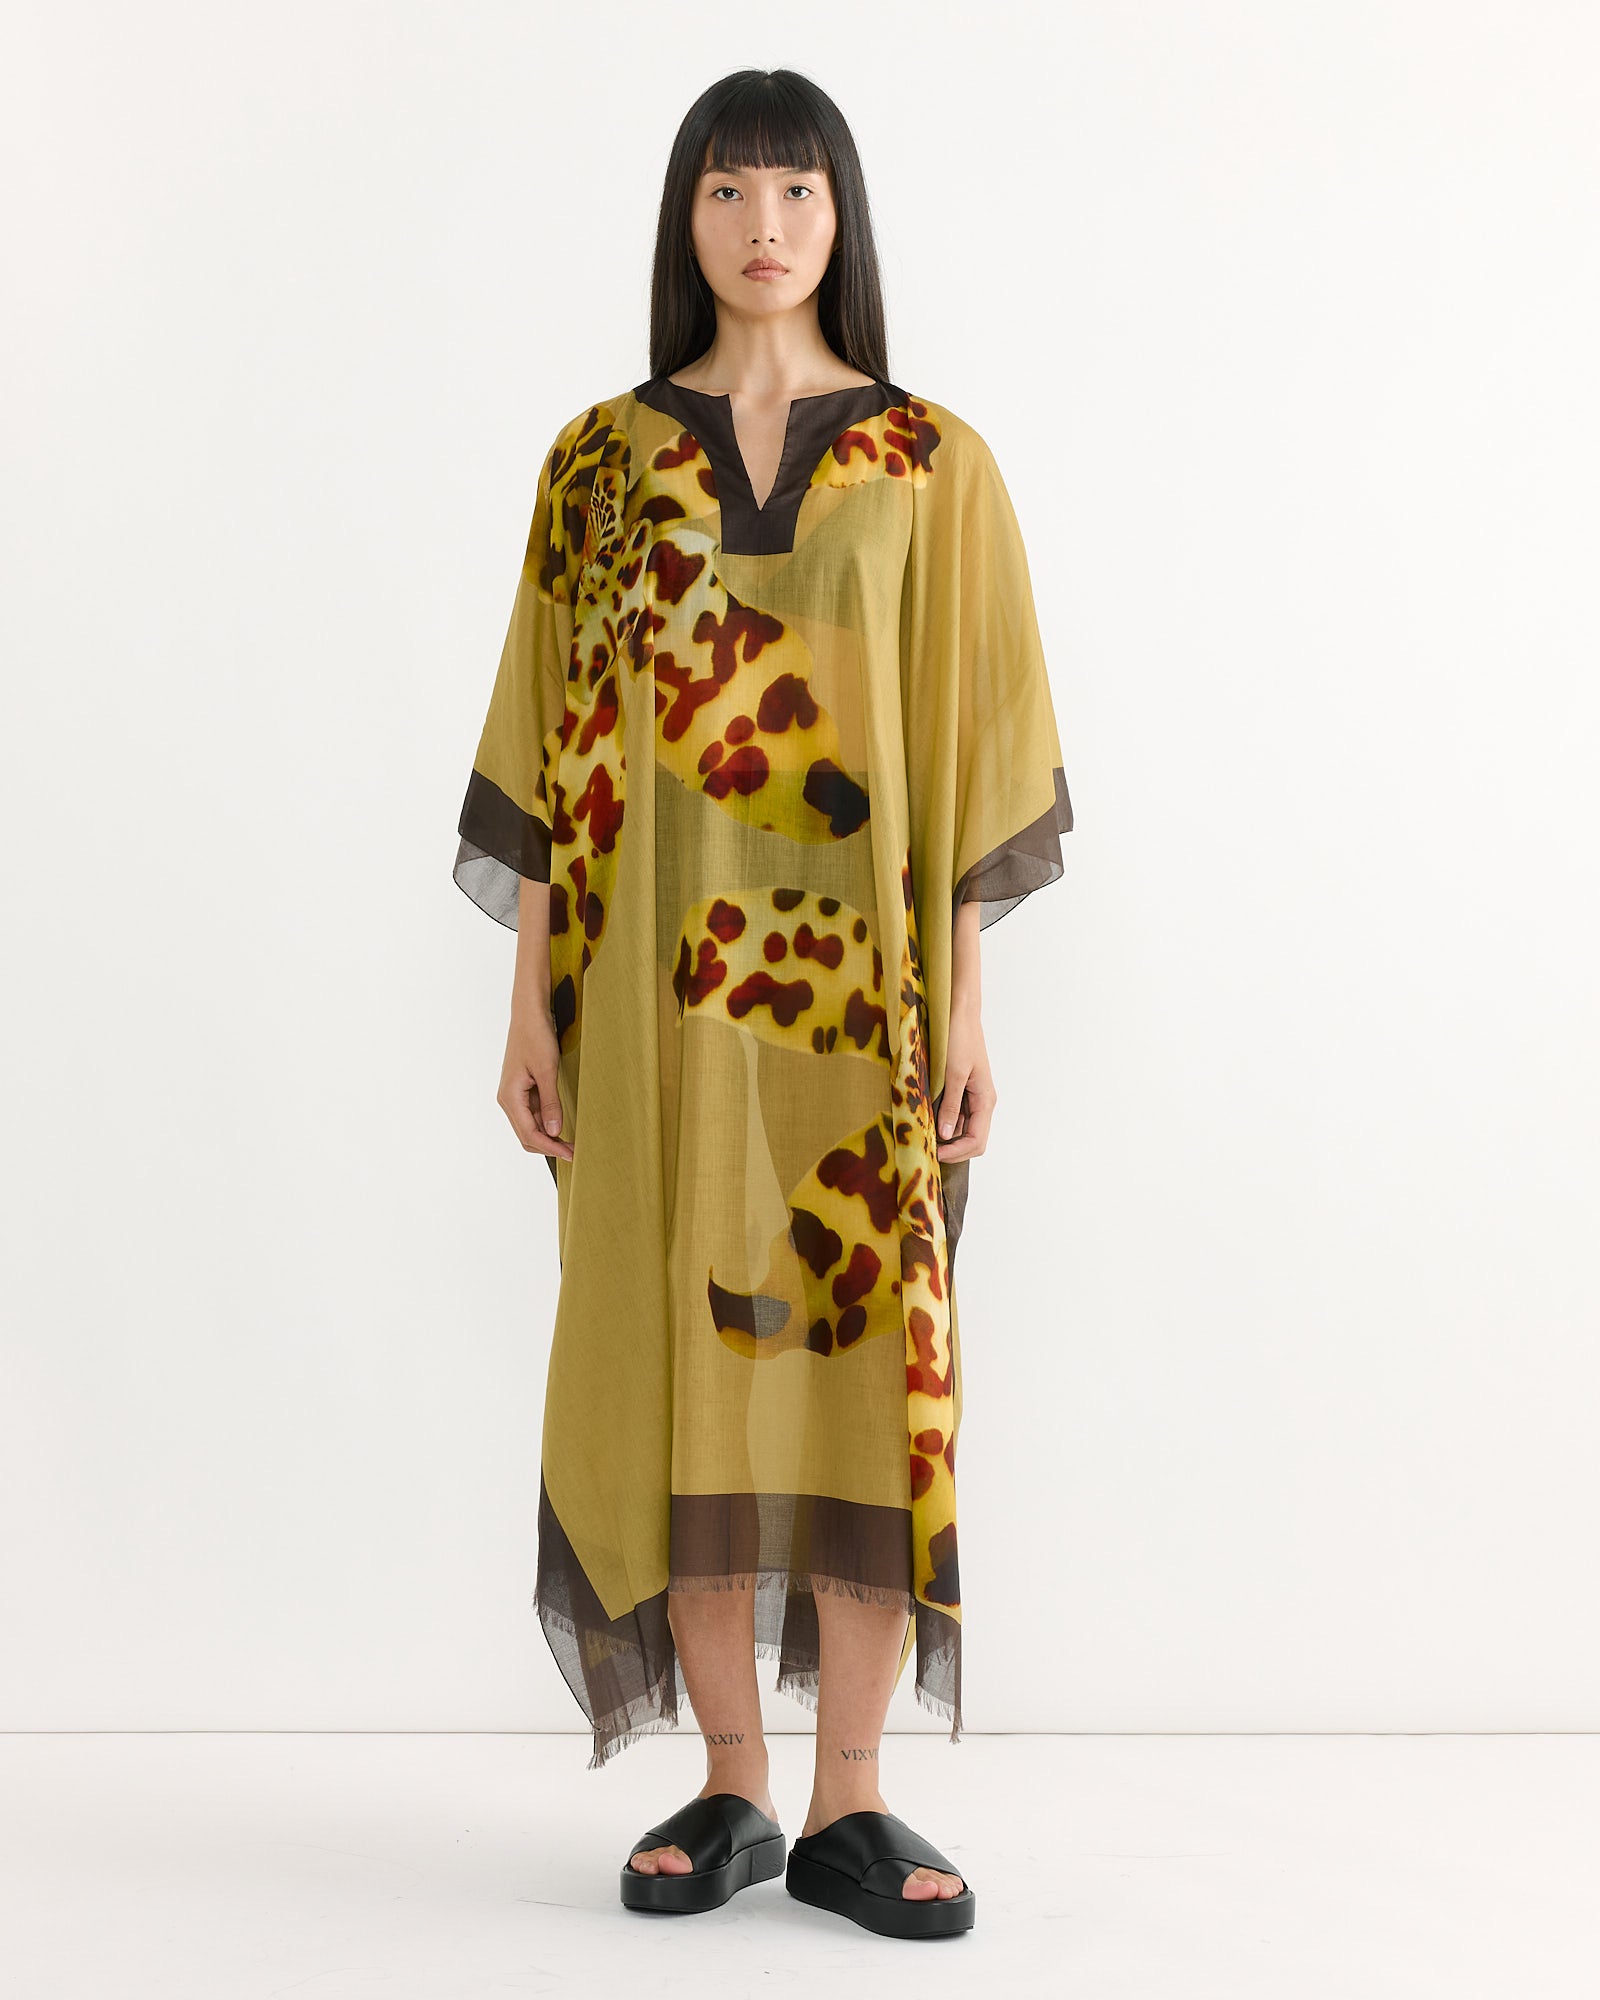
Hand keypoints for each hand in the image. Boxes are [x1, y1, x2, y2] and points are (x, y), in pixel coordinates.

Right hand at [497, 1006, 572, 1159]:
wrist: (528, 1014)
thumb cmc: (535, 1037)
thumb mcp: (547, 1071)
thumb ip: (550, 1102)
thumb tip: (553, 1130)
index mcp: (509, 1096)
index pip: (529, 1133)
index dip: (550, 1147)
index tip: (570, 1154)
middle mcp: (508, 1099)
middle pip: (526, 1134)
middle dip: (548, 1146)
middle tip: (573, 1151)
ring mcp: (514, 1094)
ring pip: (530, 1125)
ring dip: (548, 1135)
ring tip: (570, 1141)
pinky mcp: (522, 1089)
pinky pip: (533, 1112)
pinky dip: (546, 1121)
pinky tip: (561, 1124)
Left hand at [935, 1007, 994, 1161]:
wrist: (959, 1014)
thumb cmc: (959, 1039)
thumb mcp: (953, 1074)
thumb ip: (951, 1106)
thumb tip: (947, 1135)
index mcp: (985, 1100)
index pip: (977, 1141)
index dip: (957, 1152)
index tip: (934, 1153)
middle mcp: (982, 1102)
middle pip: (973, 1140)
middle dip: (953, 1149)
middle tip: (928, 1148)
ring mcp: (972, 1097)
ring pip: (963, 1129)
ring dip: (946, 1136)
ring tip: (925, 1135)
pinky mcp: (962, 1090)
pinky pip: (955, 1115)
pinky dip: (943, 1121)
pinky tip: (928, 1119)